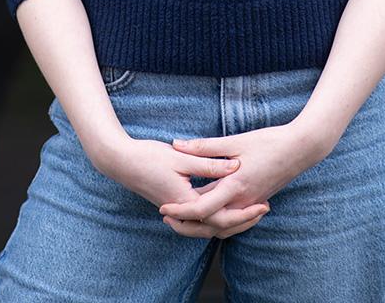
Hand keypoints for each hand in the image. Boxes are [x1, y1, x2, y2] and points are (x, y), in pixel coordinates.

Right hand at [96, 134, 269, 235]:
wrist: (121, 163)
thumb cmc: (149, 157)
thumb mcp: (181, 157)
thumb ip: (209, 164)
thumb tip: (236, 167)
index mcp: (187, 202)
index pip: (221, 217)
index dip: (245, 213)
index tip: (263, 203)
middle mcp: (183, 212)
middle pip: (218, 227)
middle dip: (242, 221)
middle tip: (263, 208)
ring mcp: (178, 211)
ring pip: (208, 227)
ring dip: (230, 221)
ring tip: (250, 210)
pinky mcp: (175, 206)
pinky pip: (200, 220)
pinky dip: (215, 217)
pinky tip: (225, 205)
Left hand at [159, 122, 313, 237]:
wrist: (301, 149)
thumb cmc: (269, 142)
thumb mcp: (235, 141)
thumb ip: (205, 147)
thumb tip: (177, 144)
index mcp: (235, 186)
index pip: (202, 208)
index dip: (180, 210)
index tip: (163, 207)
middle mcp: (243, 201)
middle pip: (209, 224)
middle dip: (186, 224)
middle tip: (166, 216)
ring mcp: (251, 204)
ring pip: (222, 226)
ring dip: (200, 225)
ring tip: (181, 216)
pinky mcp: (256, 202)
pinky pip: (233, 220)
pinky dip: (217, 221)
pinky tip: (207, 210)